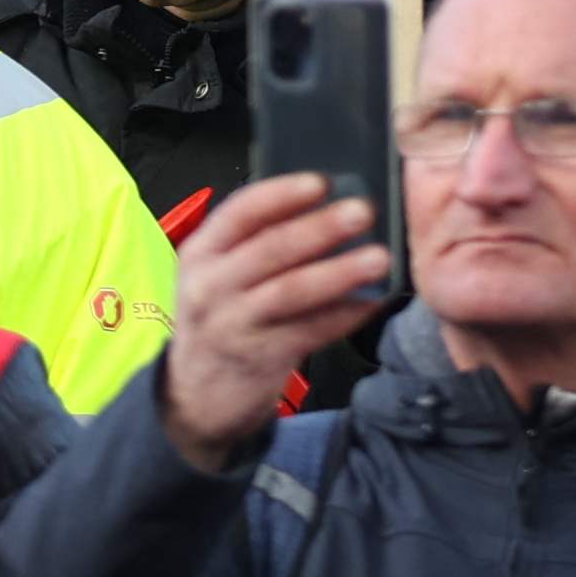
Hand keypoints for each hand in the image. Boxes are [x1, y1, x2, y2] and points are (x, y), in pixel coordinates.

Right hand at [153, 168, 388, 473]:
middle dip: (319, 228)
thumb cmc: (220, 317)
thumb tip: (326, 204)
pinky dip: (345, 314)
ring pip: (291, 291)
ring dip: (339, 271)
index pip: (238, 213)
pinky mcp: (261, 358)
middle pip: (269, 249)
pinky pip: (311, 330)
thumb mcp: (218, 274)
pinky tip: (373, 301)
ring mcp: (234, 324)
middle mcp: (211, 285)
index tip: (322, 182)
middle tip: (364, 211)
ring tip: (379, 258)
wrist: (196, 395)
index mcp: (201, 252)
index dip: (281, 195)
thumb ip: (256, 243)